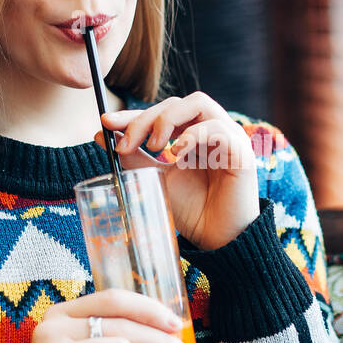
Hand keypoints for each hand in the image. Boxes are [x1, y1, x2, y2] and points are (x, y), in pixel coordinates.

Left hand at [93, 92, 260, 250]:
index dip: (134, 114)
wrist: (216, 239)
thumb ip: (134, 157)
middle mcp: (212, 130)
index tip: (106, 122)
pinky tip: (177, 154)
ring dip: (168, 120)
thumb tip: (101, 135)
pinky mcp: (241, 152)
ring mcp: (229, 137)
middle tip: (126, 144)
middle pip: (177, 103)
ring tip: (154, 146)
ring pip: (199, 103)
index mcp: (193, 134)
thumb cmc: (192, 210)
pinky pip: (218, 128)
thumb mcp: (155, 178)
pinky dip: (193, 135)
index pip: (163, 111)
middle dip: (145, 118)